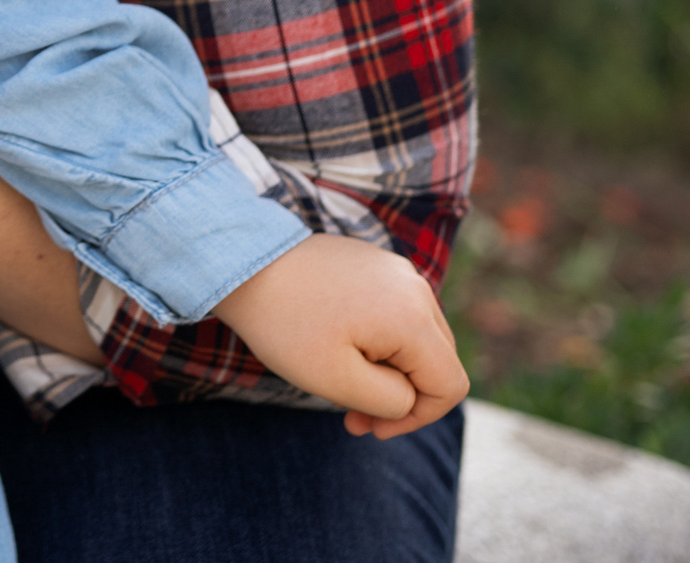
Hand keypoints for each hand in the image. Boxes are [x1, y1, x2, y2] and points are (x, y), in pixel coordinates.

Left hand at [211, 234, 468, 438]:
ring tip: (341, 383)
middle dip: (402, 397)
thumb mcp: (337, 380)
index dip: (418, 418)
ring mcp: (394, 270)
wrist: (240, 261)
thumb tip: (411, 397)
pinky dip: (377, 341)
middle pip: (437, 360)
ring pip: (416, 338)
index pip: (449, 385)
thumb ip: (391, 401)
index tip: (370, 427)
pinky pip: (395, 313)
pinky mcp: (373, 263)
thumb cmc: (283, 323)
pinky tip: (336, 348)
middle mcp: (414, 286)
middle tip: (353, 416)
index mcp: (412, 316)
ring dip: (388, 370)